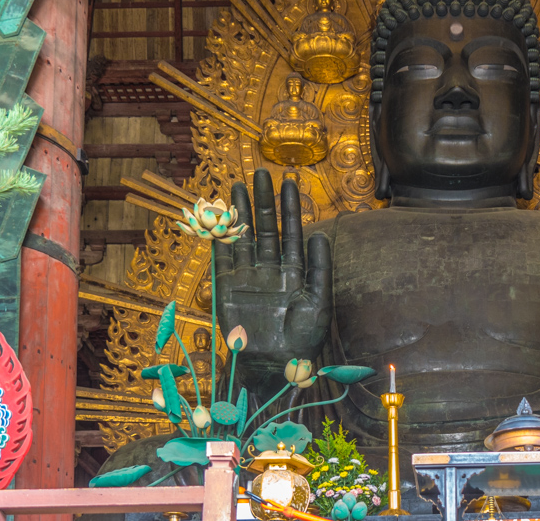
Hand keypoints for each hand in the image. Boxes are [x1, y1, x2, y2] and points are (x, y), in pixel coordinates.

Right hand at [214, 169, 331, 375]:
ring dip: (241, 212)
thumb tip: (319, 234)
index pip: (292, 232)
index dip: (291, 207)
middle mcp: (270, 270)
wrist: (275, 367)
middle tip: (263, 173)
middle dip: (265, 201)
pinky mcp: (228, 290)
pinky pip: (223, 260)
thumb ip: (319, 269)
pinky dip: (221, 239)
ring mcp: (248, 278)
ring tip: (240, 185)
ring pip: (244, 237)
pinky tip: (220, 218)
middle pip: (266, 228)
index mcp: (295, 272)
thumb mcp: (319, 303)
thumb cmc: (302, 340)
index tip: (290, 181)